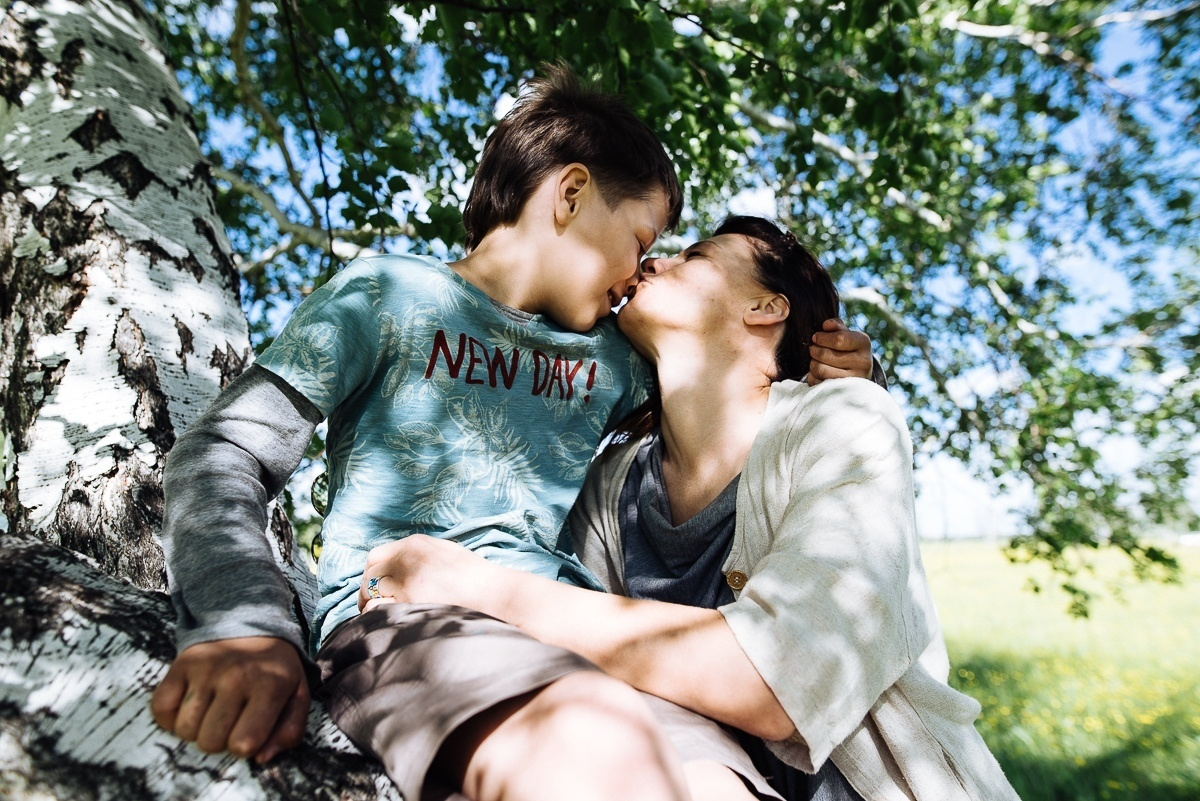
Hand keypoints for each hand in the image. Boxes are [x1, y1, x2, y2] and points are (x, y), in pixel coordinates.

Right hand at [150, 636, 309, 762]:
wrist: (250, 623)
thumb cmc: (274, 669)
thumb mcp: (297, 695)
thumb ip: (290, 731)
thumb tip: (261, 758)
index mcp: (270, 685)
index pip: (244, 743)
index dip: (244, 746)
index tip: (250, 731)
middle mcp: (236, 676)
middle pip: (210, 742)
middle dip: (220, 740)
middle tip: (231, 720)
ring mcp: (206, 669)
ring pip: (185, 730)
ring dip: (197, 729)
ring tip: (213, 711)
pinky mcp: (181, 664)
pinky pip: (161, 709)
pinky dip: (171, 716)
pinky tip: (191, 705)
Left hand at [358, 534, 491, 612]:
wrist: (491, 593)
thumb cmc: (473, 576)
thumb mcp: (444, 552)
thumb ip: (418, 555)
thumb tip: (397, 567)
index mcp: (414, 544)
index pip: (374, 557)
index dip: (370, 574)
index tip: (375, 586)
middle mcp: (406, 559)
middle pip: (369, 576)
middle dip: (367, 591)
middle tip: (370, 605)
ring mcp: (406, 582)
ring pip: (370, 593)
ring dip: (370, 605)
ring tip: (379, 615)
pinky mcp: (409, 603)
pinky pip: (378, 609)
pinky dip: (377, 616)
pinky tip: (386, 622)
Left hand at [807, 319, 873, 385]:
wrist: (858, 374)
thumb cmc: (848, 350)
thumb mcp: (846, 335)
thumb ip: (836, 327)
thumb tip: (827, 325)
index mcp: (864, 343)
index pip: (839, 339)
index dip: (822, 338)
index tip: (816, 338)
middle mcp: (863, 362)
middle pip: (825, 354)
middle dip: (814, 350)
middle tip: (814, 350)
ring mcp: (854, 379)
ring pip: (820, 369)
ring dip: (813, 364)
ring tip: (817, 362)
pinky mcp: (844, 391)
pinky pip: (818, 382)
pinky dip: (814, 377)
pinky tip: (819, 374)